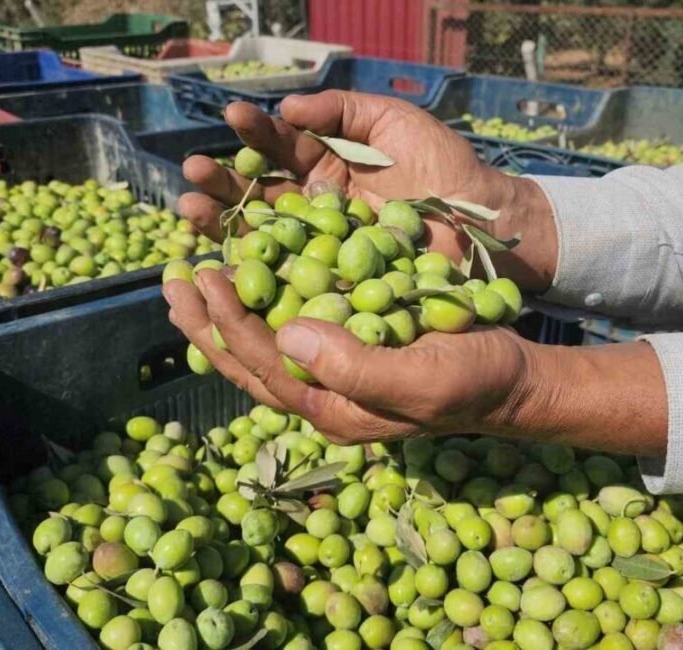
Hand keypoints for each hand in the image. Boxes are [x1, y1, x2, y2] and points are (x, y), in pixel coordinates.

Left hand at [164, 268, 551, 442]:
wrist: (510, 378)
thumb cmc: (472, 380)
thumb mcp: (420, 378)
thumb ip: (354, 367)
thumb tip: (288, 335)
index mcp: (331, 407)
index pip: (264, 364)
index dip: (228, 320)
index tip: (202, 273)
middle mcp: (322, 394)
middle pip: (247, 360)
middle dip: (205, 321)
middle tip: (172, 277)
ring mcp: (334, 373)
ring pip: (263, 345)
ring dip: (224, 312)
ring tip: (191, 276)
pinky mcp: (349, 348)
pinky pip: (292, 328)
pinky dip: (265, 301)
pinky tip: (249, 275)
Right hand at [177, 90, 557, 290]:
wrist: (482, 222)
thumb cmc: (444, 167)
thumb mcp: (393, 123)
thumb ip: (343, 109)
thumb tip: (288, 106)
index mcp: (328, 163)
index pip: (280, 148)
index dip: (256, 133)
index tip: (233, 116)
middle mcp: (315, 205)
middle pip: (258, 192)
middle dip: (223, 181)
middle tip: (192, 171)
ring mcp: (320, 245)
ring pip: (261, 233)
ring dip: (223, 222)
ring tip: (188, 209)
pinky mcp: (330, 281)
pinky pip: (285, 274)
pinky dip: (250, 269)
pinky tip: (218, 260)